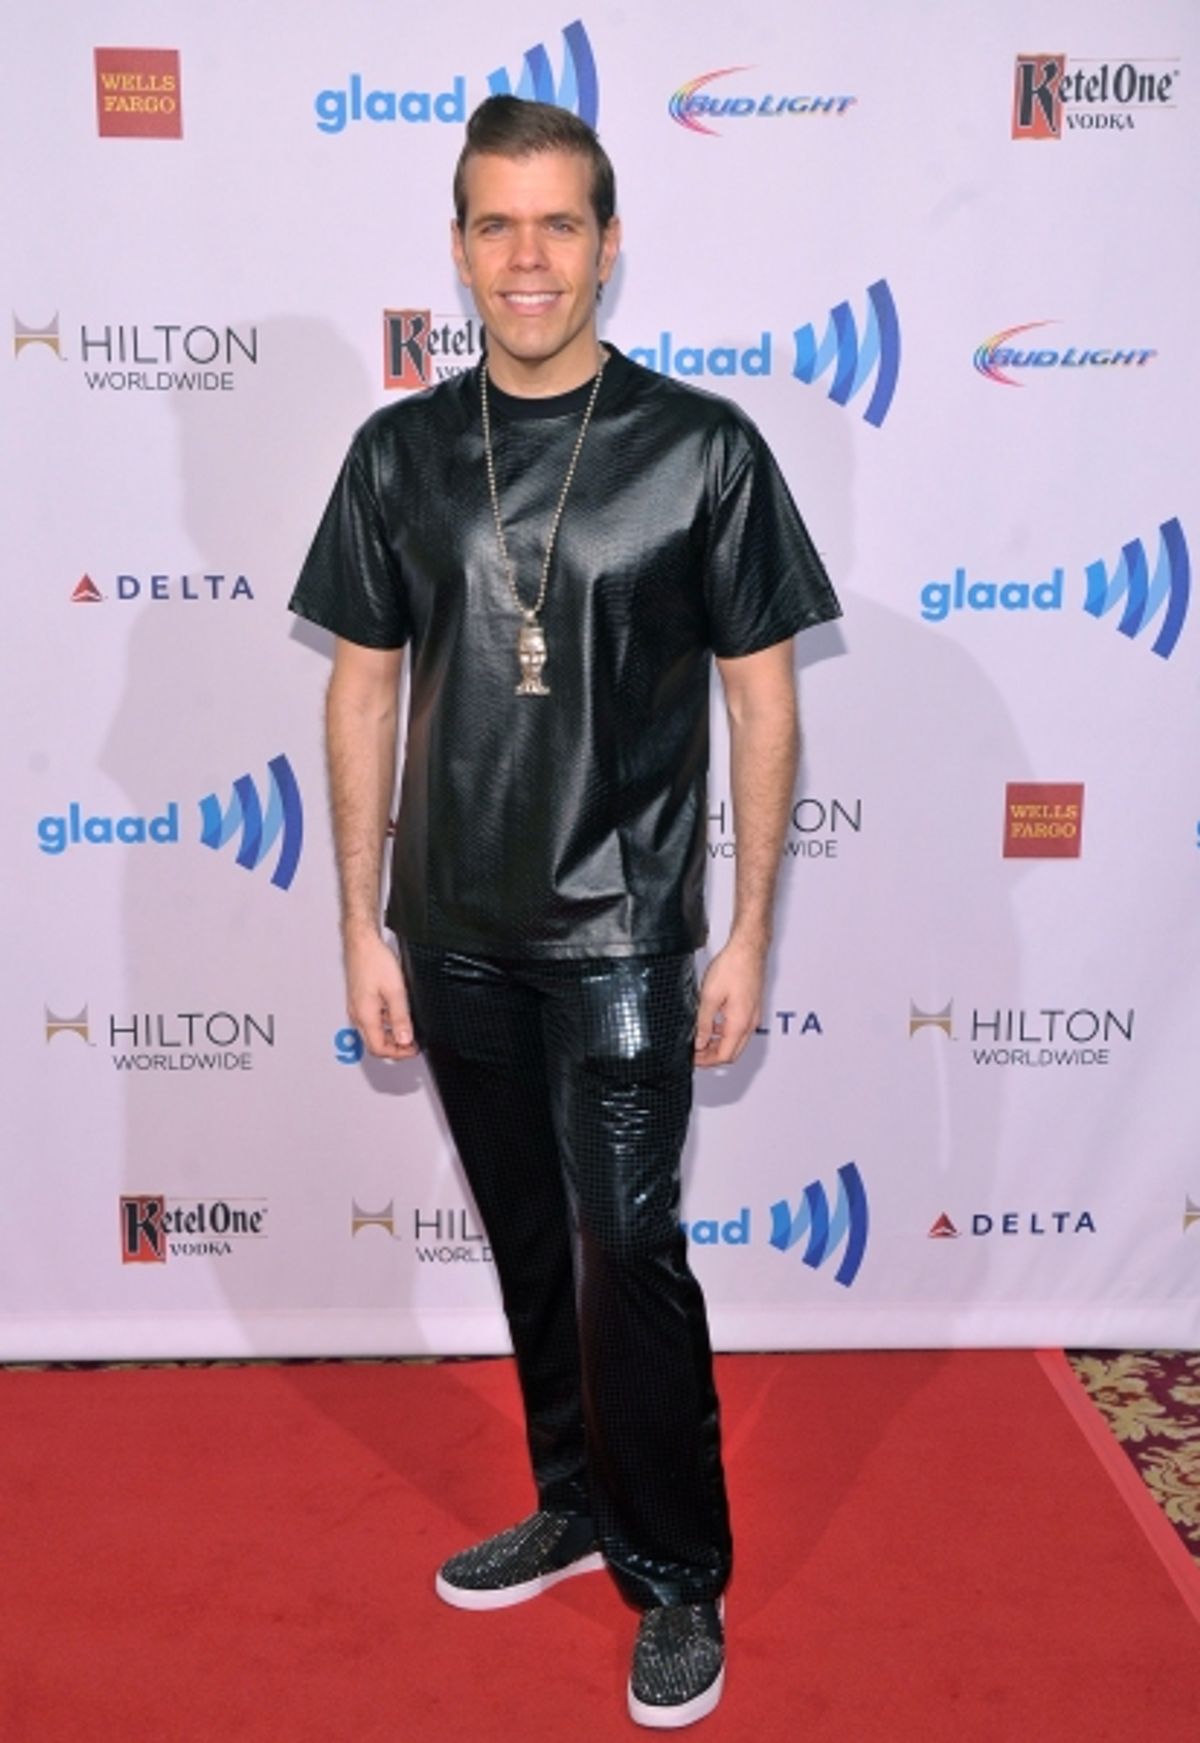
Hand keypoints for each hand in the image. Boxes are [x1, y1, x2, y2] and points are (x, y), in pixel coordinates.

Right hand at [344, 931, 419, 1059]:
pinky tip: (396, 1016)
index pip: (378, 1048)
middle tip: (412, 1045)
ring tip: (408, 1031)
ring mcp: (357, 1008)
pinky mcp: (359, 1000)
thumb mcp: (395, 991)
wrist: (362, 943)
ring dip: (390, 1037)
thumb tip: (405, 1039)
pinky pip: (371, 1020)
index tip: (413, 1050)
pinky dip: (385, 1025)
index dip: (398, 1054)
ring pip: (373, 1033)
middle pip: (374, 1044)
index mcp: (365, 1015)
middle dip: (394, 1048)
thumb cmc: (375, 961)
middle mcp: (358, 1014)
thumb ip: (400, 1018)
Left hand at [694, 938, 765, 1066]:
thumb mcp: (709, 997)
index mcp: (740, 1023)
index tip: (692, 1058)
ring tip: (700, 1040)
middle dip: (712, 1057)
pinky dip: (725, 1033)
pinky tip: (712, 1026)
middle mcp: (750, 1023)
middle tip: (694, 1053)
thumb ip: (704, 1023)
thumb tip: (699, 1043)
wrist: (748, 949)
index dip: (706, 1061)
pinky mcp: (752, 1008)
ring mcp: (753, 1016)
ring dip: (718, 1045)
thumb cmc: (732, 967)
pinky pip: (739, 1029)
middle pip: (732, 1053)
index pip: (725, 1056)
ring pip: (736, 1042)